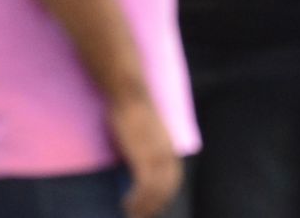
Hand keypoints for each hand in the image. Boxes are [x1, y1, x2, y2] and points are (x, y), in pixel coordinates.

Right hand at [106, 94, 179, 217]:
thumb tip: (139, 159)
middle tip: (141, 216)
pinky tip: (126, 205)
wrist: (130, 94)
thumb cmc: (132, 109)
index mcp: (169, 148)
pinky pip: (144, 187)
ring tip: (131, 215)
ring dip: (144, 207)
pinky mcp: (143, 156)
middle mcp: (167, 154)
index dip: (164, 196)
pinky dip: (138, 200)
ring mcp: (156, 156)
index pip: (173, 180)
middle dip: (154, 206)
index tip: (153, 207)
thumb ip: (147, 145)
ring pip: (156, 192)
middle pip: (167, 189)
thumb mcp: (145, 131)